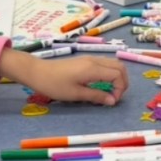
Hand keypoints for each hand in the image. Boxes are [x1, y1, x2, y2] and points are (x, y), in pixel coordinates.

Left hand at [0, 50, 129, 105]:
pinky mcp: (85, 60)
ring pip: (113, 64)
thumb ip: (96, 96)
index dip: (120, 88)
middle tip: (115, 95)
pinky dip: (110, 73)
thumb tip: (112, 100)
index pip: (118, 75)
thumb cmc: (54, 85)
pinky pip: (105, 64)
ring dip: (117, 76)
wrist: (36, 72)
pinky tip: (102, 83)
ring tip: (110, 90)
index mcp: (93, 69)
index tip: (112, 100)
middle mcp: (94, 61)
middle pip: (119, 66)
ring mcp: (90, 59)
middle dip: (123, 82)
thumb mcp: (76, 94)